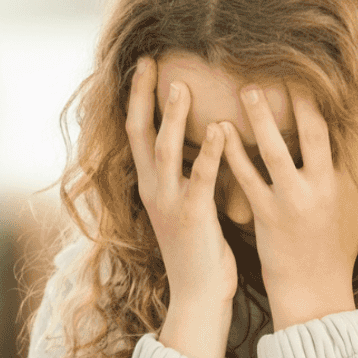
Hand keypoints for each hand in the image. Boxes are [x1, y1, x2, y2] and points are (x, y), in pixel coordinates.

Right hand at [126, 57, 234, 357]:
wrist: (197, 295)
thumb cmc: (197, 249)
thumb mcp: (183, 206)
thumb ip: (183, 175)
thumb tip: (193, 143)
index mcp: (150, 185)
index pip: (136, 132)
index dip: (139, 98)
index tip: (146, 65)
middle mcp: (152, 189)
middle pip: (139, 133)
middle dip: (144, 96)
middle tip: (151, 61)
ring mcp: (169, 203)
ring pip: (164, 151)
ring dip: (172, 117)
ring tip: (181, 85)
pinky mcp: (192, 216)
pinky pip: (201, 178)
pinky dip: (210, 152)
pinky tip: (222, 128)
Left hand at [222, 84, 357, 329]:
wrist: (314, 292)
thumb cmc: (334, 247)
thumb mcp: (357, 207)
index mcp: (346, 181)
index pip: (342, 132)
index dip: (332, 100)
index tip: (323, 69)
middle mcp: (321, 187)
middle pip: (312, 133)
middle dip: (299, 98)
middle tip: (283, 64)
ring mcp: (292, 200)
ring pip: (274, 150)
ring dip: (261, 118)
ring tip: (247, 88)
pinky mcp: (266, 214)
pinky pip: (246, 177)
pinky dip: (232, 152)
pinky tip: (219, 130)